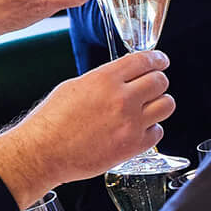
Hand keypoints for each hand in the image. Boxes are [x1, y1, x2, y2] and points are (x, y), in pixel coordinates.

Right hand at [0, 51, 174, 203]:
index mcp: (105, 79)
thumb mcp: (74, 87)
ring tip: (148, 108)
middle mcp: (122, 99)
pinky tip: (138, 129)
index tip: (160, 61)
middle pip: (160, 81)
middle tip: (152, 86)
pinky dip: (151, 130)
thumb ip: (103, 80)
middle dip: (157, 81)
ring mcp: (130, 123)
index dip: (156, 59)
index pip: (143, 60)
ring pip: (166, 105)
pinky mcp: (133, 146)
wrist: (43, 152)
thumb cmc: (51, 121)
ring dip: (159, 104)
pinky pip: (158, 132)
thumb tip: (120, 78)